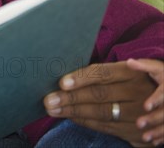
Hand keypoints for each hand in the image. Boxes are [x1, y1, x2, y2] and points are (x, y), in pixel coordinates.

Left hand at [42, 61, 157, 146]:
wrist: (159, 108)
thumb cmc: (131, 84)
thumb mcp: (124, 72)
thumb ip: (101, 74)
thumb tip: (65, 76)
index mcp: (131, 72)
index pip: (103, 73)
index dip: (81, 78)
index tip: (62, 83)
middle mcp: (136, 91)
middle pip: (99, 94)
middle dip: (70, 98)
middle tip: (48, 99)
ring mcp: (137, 113)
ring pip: (100, 112)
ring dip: (72, 111)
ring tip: (52, 109)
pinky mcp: (134, 130)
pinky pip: (104, 126)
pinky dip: (84, 121)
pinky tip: (69, 116)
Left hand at [127, 58, 163, 145]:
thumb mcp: (156, 68)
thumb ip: (144, 66)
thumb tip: (129, 62)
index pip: (163, 93)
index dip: (155, 100)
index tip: (145, 106)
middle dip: (154, 118)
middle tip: (139, 123)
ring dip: (158, 131)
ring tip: (145, 137)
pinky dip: (163, 137)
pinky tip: (153, 142)